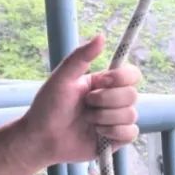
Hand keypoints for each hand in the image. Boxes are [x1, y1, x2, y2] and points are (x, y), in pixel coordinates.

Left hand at [20, 33, 140, 168]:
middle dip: (106, 100)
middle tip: (86, 104)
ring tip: (87, 120)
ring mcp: (118, 120)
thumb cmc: (48, 107)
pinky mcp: (118, 139)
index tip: (102, 81)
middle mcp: (114, 100)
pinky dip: (112, 132)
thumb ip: (81, 57)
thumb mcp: (62, 78)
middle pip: (133, 95)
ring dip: (104, 117)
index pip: (132, 75)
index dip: (121, 78)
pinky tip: (97, 133)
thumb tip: (101, 36)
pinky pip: (130, 133)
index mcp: (105, 84)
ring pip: (131, 115)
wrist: (41, 138)